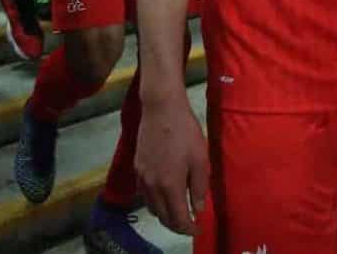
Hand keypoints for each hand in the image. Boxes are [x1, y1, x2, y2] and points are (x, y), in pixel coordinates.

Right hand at [136, 96, 209, 235]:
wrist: (161, 108)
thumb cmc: (185, 131)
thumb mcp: (200, 158)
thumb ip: (199, 187)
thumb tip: (198, 209)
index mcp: (170, 185)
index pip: (177, 219)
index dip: (188, 228)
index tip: (197, 228)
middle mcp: (152, 186)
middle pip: (162, 217)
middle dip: (176, 225)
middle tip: (188, 222)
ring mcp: (142, 176)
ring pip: (151, 207)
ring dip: (164, 214)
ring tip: (177, 209)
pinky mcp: (137, 166)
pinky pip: (144, 193)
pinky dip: (154, 201)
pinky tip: (163, 193)